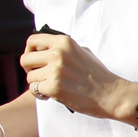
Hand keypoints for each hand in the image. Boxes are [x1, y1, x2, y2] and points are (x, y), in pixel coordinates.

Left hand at [20, 32, 137, 120]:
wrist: (112, 94)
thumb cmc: (99, 76)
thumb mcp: (83, 52)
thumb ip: (63, 49)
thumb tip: (44, 49)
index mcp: (64, 42)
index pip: (32, 41)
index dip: (30, 52)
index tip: (36, 61)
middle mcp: (58, 53)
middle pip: (25, 59)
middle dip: (30, 70)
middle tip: (40, 76)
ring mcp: (56, 70)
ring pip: (29, 77)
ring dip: (38, 84)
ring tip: (52, 87)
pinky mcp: (54, 87)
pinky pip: (34, 90)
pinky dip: (41, 95)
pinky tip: (52, 95)